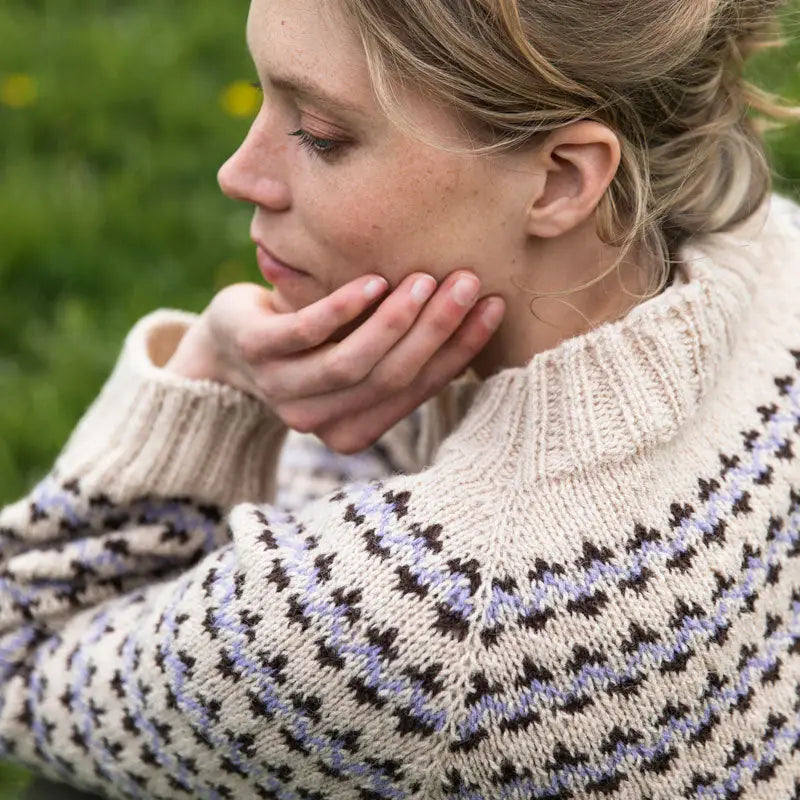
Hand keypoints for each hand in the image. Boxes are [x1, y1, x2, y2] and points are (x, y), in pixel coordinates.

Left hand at [165, 271, 504, 453]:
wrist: (226, 347)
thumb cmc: (309, 348)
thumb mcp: (356, 358)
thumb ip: (398, 356)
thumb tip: (469, 323)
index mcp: (352, 430)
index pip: (416, 390)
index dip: (458, 350)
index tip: (493, 308)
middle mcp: (319, 419)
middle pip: (390, 377)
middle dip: (435, 330)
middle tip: (467, 283)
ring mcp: (284, 389)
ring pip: (352, 363)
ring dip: (395, 320)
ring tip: (425, 279)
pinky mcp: (258, 351)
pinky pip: (308, 331)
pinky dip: (344, 307)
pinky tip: (373, 281)